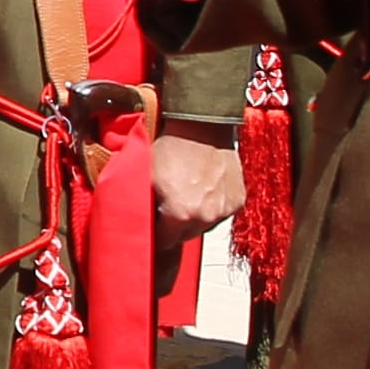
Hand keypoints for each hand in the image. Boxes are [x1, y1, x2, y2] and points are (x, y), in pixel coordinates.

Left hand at [151, 118, 245, 237]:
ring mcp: (225, 210)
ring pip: (204, 225)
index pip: (165, 242)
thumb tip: (132, 222)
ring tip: (185, 196)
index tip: (150, 228)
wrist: (201, 127)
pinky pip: (220, 212)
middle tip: (166, 209)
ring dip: (194, 217)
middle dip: (174, 227)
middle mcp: (206, 217)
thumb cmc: (171, 149)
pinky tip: (202, 190)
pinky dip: (212, 206)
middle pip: (185, 235)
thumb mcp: (144, 177)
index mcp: (181, 215)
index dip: (155, 235)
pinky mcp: (238, 200)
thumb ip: (139, 204)